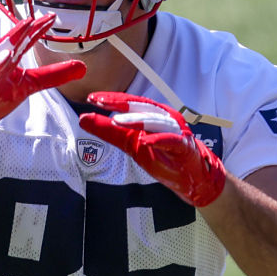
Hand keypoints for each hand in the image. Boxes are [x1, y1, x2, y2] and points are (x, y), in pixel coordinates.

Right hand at [0, 14, 85, 150]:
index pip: (23, 41)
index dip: (36, 29)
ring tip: (8, 55)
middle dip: (17, 35)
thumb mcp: (29, 84)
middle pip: (6, 48)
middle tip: (30, 22)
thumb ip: (53, 75)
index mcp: (6, 59)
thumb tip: (83, 67)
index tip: (52, 17)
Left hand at [78, 92, 225, 206]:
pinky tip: (145, 140)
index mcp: (152, 115)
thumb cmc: (164, 157)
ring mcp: (176, 131)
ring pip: (155, 121)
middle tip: (99, 102)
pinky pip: (172, 141)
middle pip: (142, 107)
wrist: (193, 177)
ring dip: (136, 120)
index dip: (111, 99)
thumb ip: (110, 133)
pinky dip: (159, 140)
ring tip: (116, 121)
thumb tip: (83, 119)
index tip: (91, 98)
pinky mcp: (185, 147)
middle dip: (120, 104)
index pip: (130, 104)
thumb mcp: (131, 145)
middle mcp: (164, 118)